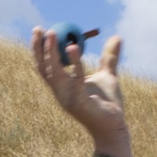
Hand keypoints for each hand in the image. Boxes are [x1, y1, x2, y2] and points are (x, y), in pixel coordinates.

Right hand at [31, 27, 131, 156]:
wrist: (114, 126)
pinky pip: (75, 79)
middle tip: (40, 29)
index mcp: (63, 86)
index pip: (45, 67)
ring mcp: (67, 98)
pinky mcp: (78, 102)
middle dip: (38, 49)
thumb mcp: (108, 75)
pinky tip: (73, 47)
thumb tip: (117, 37)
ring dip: (51, 52)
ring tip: (53, 33)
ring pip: (54, 72)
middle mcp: (60, 92)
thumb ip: (109, 57)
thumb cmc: (108, 104)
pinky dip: (74, 63)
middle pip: (43, 68)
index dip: (39, 51)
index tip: (41, 31)